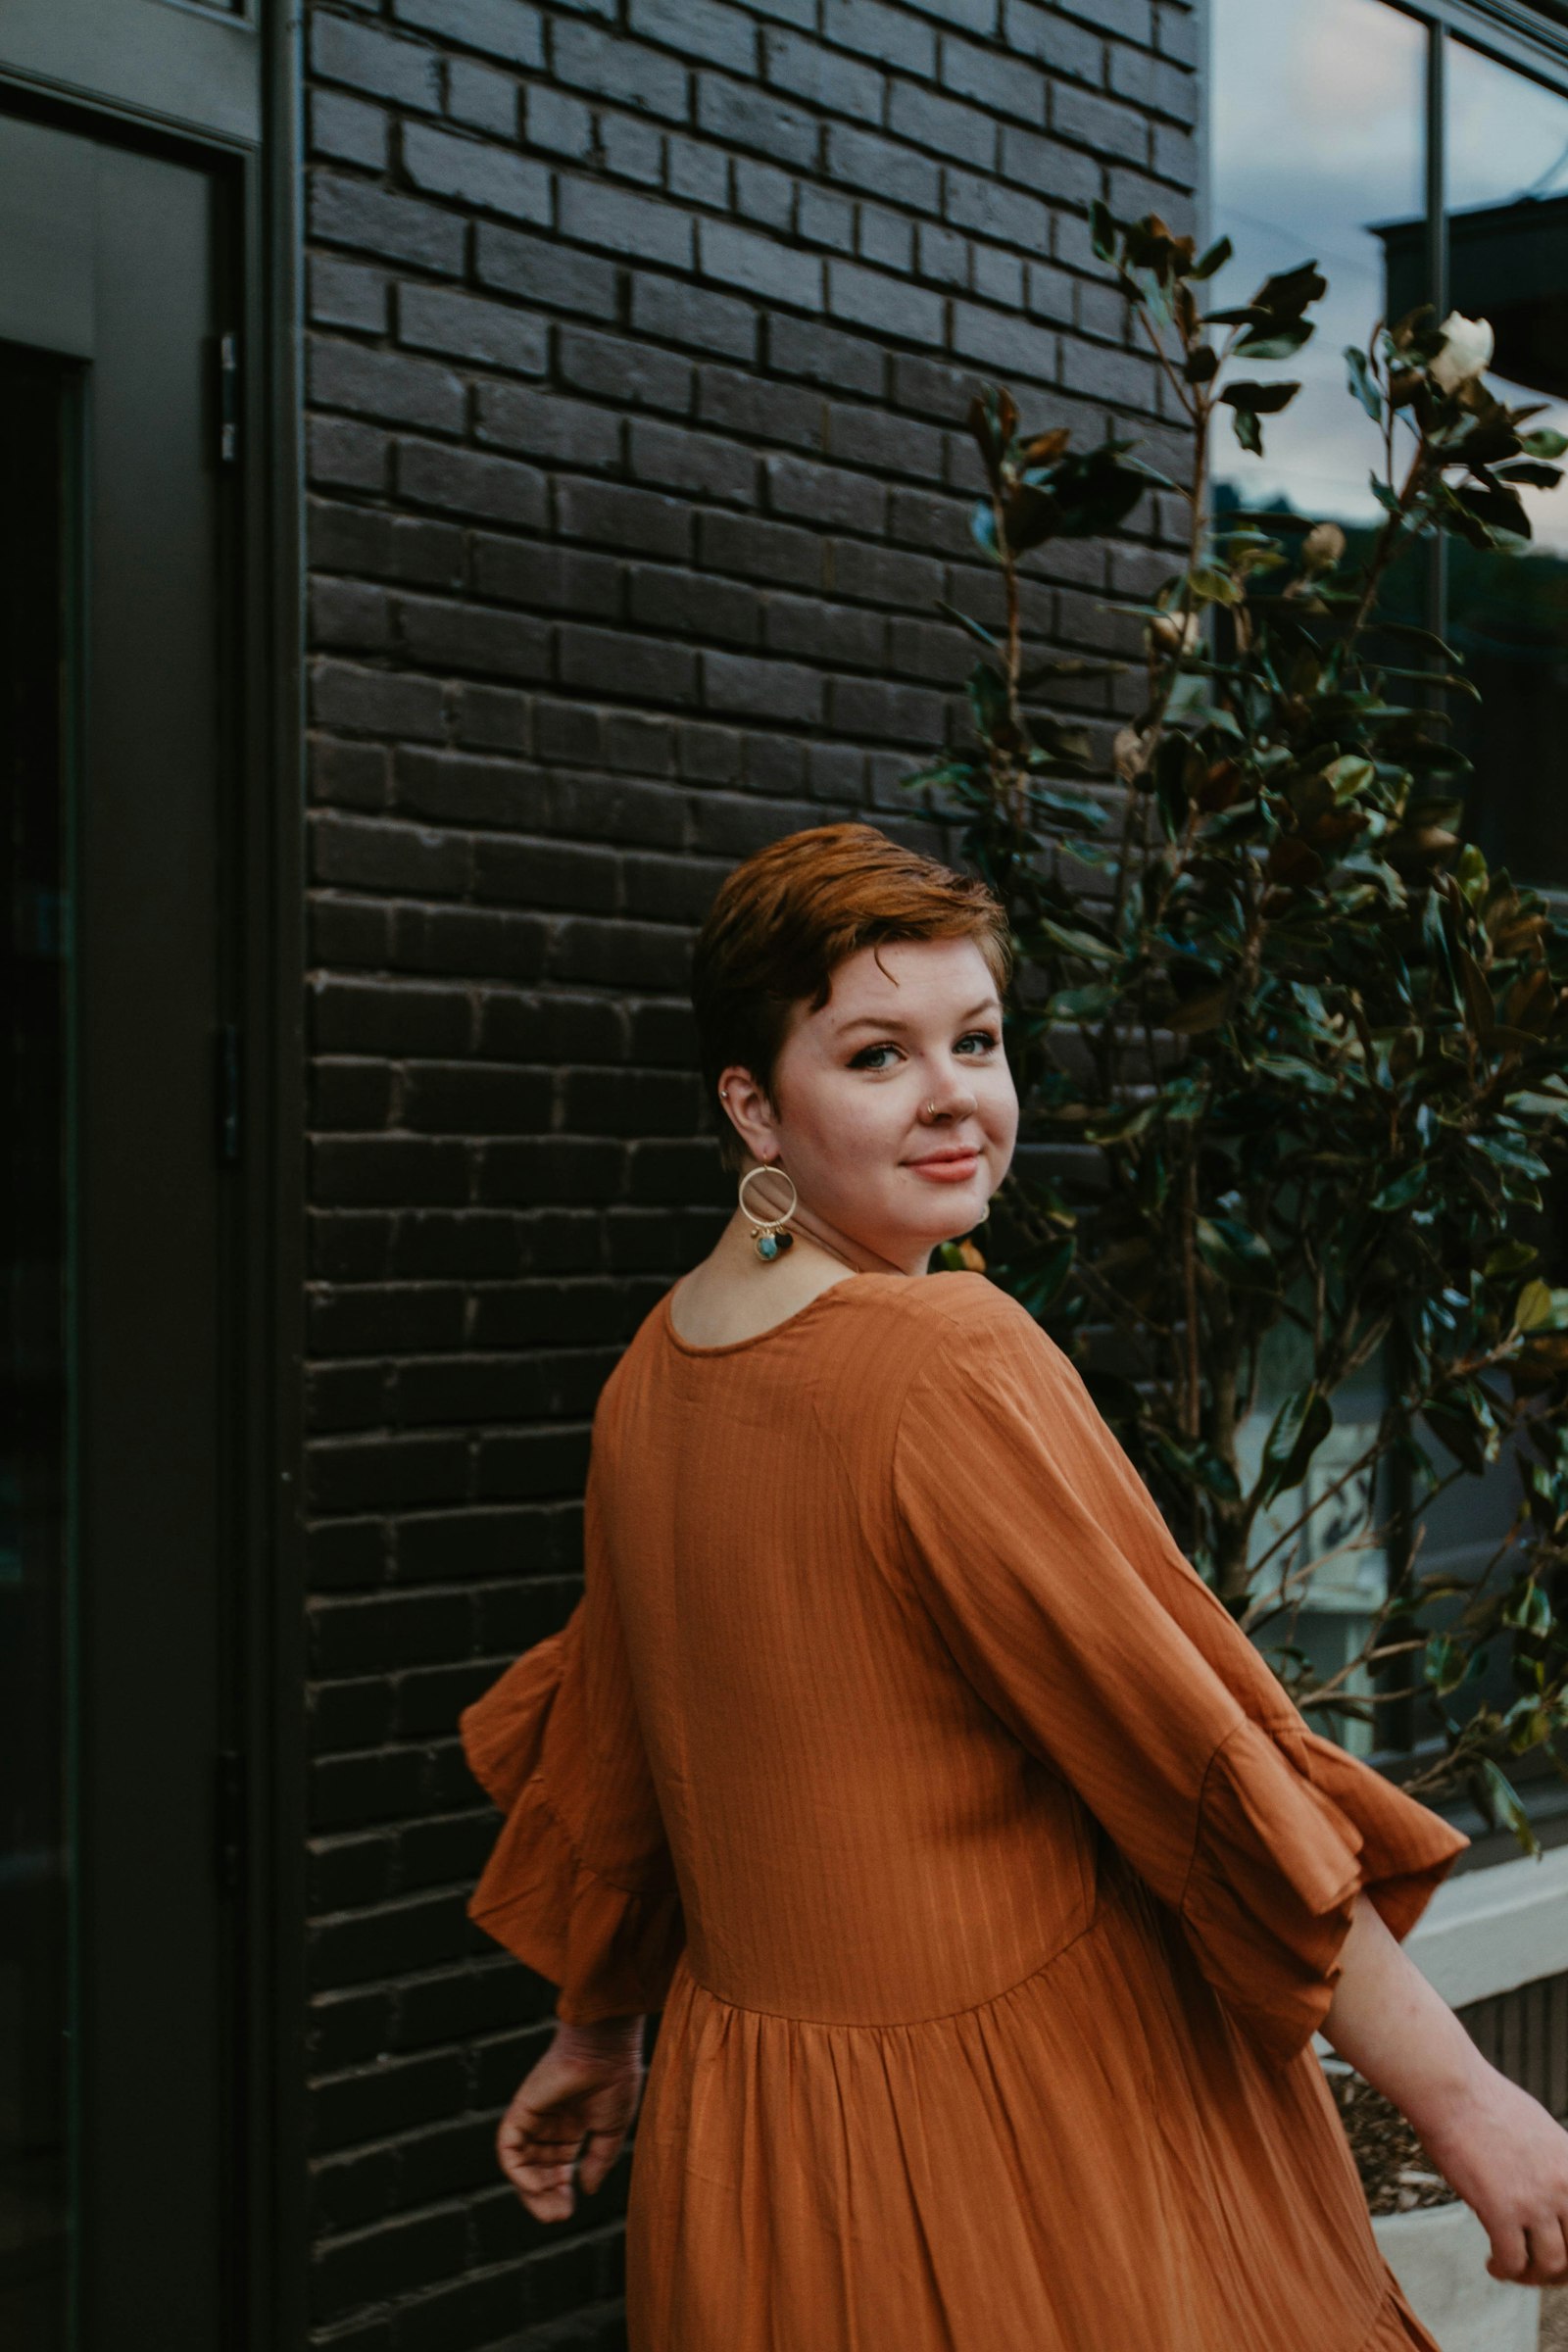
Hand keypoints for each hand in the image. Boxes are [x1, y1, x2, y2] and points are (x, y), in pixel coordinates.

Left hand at [496, 2015, 646, 2222]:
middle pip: (538, 2170)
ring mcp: (534, 2117)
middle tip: (557, 2217)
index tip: (569, 2210)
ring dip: (532, 2192)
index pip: (557, 2168)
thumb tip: (585, 2190)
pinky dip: (518, 2171)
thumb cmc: (615, 2080)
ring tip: (551, 2210)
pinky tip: (537, 2186)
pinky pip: (509, 2147)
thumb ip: (598, 2160)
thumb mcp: (612, 2129)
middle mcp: (549, 2124)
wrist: (606, 2048)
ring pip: (522, 2164)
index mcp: (572, 2126)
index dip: (560, 2191)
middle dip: (545, 2197)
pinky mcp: (521, 2110)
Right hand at [1418, 2064, 1567, 2286]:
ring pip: (1551, 2263)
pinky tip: (1492, 2264)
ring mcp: (1535, 2200)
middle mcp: (1564, 2185)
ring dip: (1533, 2276)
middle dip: (1560, 2269)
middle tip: (1540, 2269)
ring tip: (1514, 2270)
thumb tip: (1547, 2183)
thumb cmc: (1482, 2100)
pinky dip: (1504, 2270)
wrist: (1451, 2090)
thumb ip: (1552, 2160)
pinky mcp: (1501, 2211)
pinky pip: (1513, 2260)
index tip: (1561, 2251)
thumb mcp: (1538, 2127)